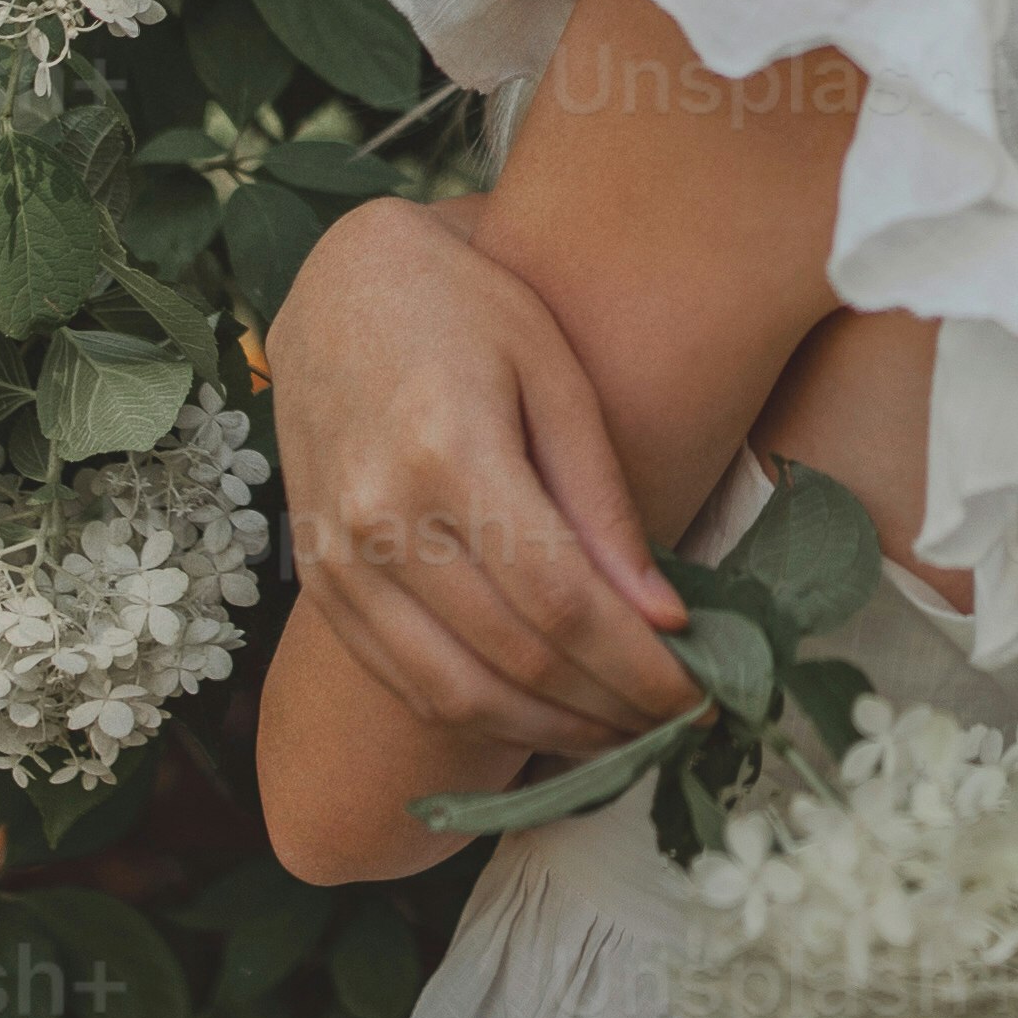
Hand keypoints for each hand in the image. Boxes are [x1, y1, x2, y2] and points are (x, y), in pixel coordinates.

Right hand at [266, 196, 700, 759]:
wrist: (340, 284)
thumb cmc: (468, 310)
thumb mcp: (555, 376)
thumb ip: (602, 501)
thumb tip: (664, 619)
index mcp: (449, 453)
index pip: (561, 603)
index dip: (637, 666)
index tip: (701, 694)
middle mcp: (379, 517)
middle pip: (514, 659)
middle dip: (610, 709)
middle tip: (678, 726)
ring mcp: (336, 556)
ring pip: (454, 693)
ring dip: (549, 732)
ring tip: (622, 734)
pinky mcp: (316, 578)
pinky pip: (401, 679)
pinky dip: (478, 717)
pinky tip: (542, 715)